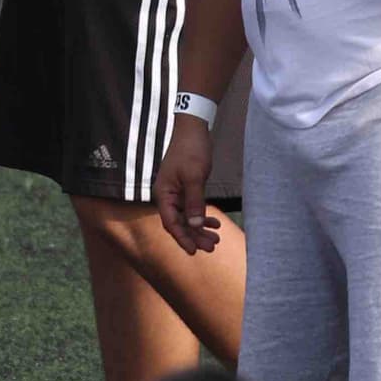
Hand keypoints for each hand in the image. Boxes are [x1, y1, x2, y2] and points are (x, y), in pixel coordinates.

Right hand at [154, 119, 219, 254]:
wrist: (193, 128)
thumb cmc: (191, 150)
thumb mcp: (194, 177)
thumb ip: (194, 202)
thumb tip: (195, 225)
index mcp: (164, 194)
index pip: (171, 223)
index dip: (183, 238)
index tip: (195, 251)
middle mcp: (168, 196)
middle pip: (180, 223)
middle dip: (195, 236)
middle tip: (213, 246)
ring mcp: (177, 192)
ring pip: (187, 217)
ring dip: (200, 228)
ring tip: (216, 238)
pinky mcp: (186, 188)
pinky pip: (193, 208)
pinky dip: (202, 216)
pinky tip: (215, 222)